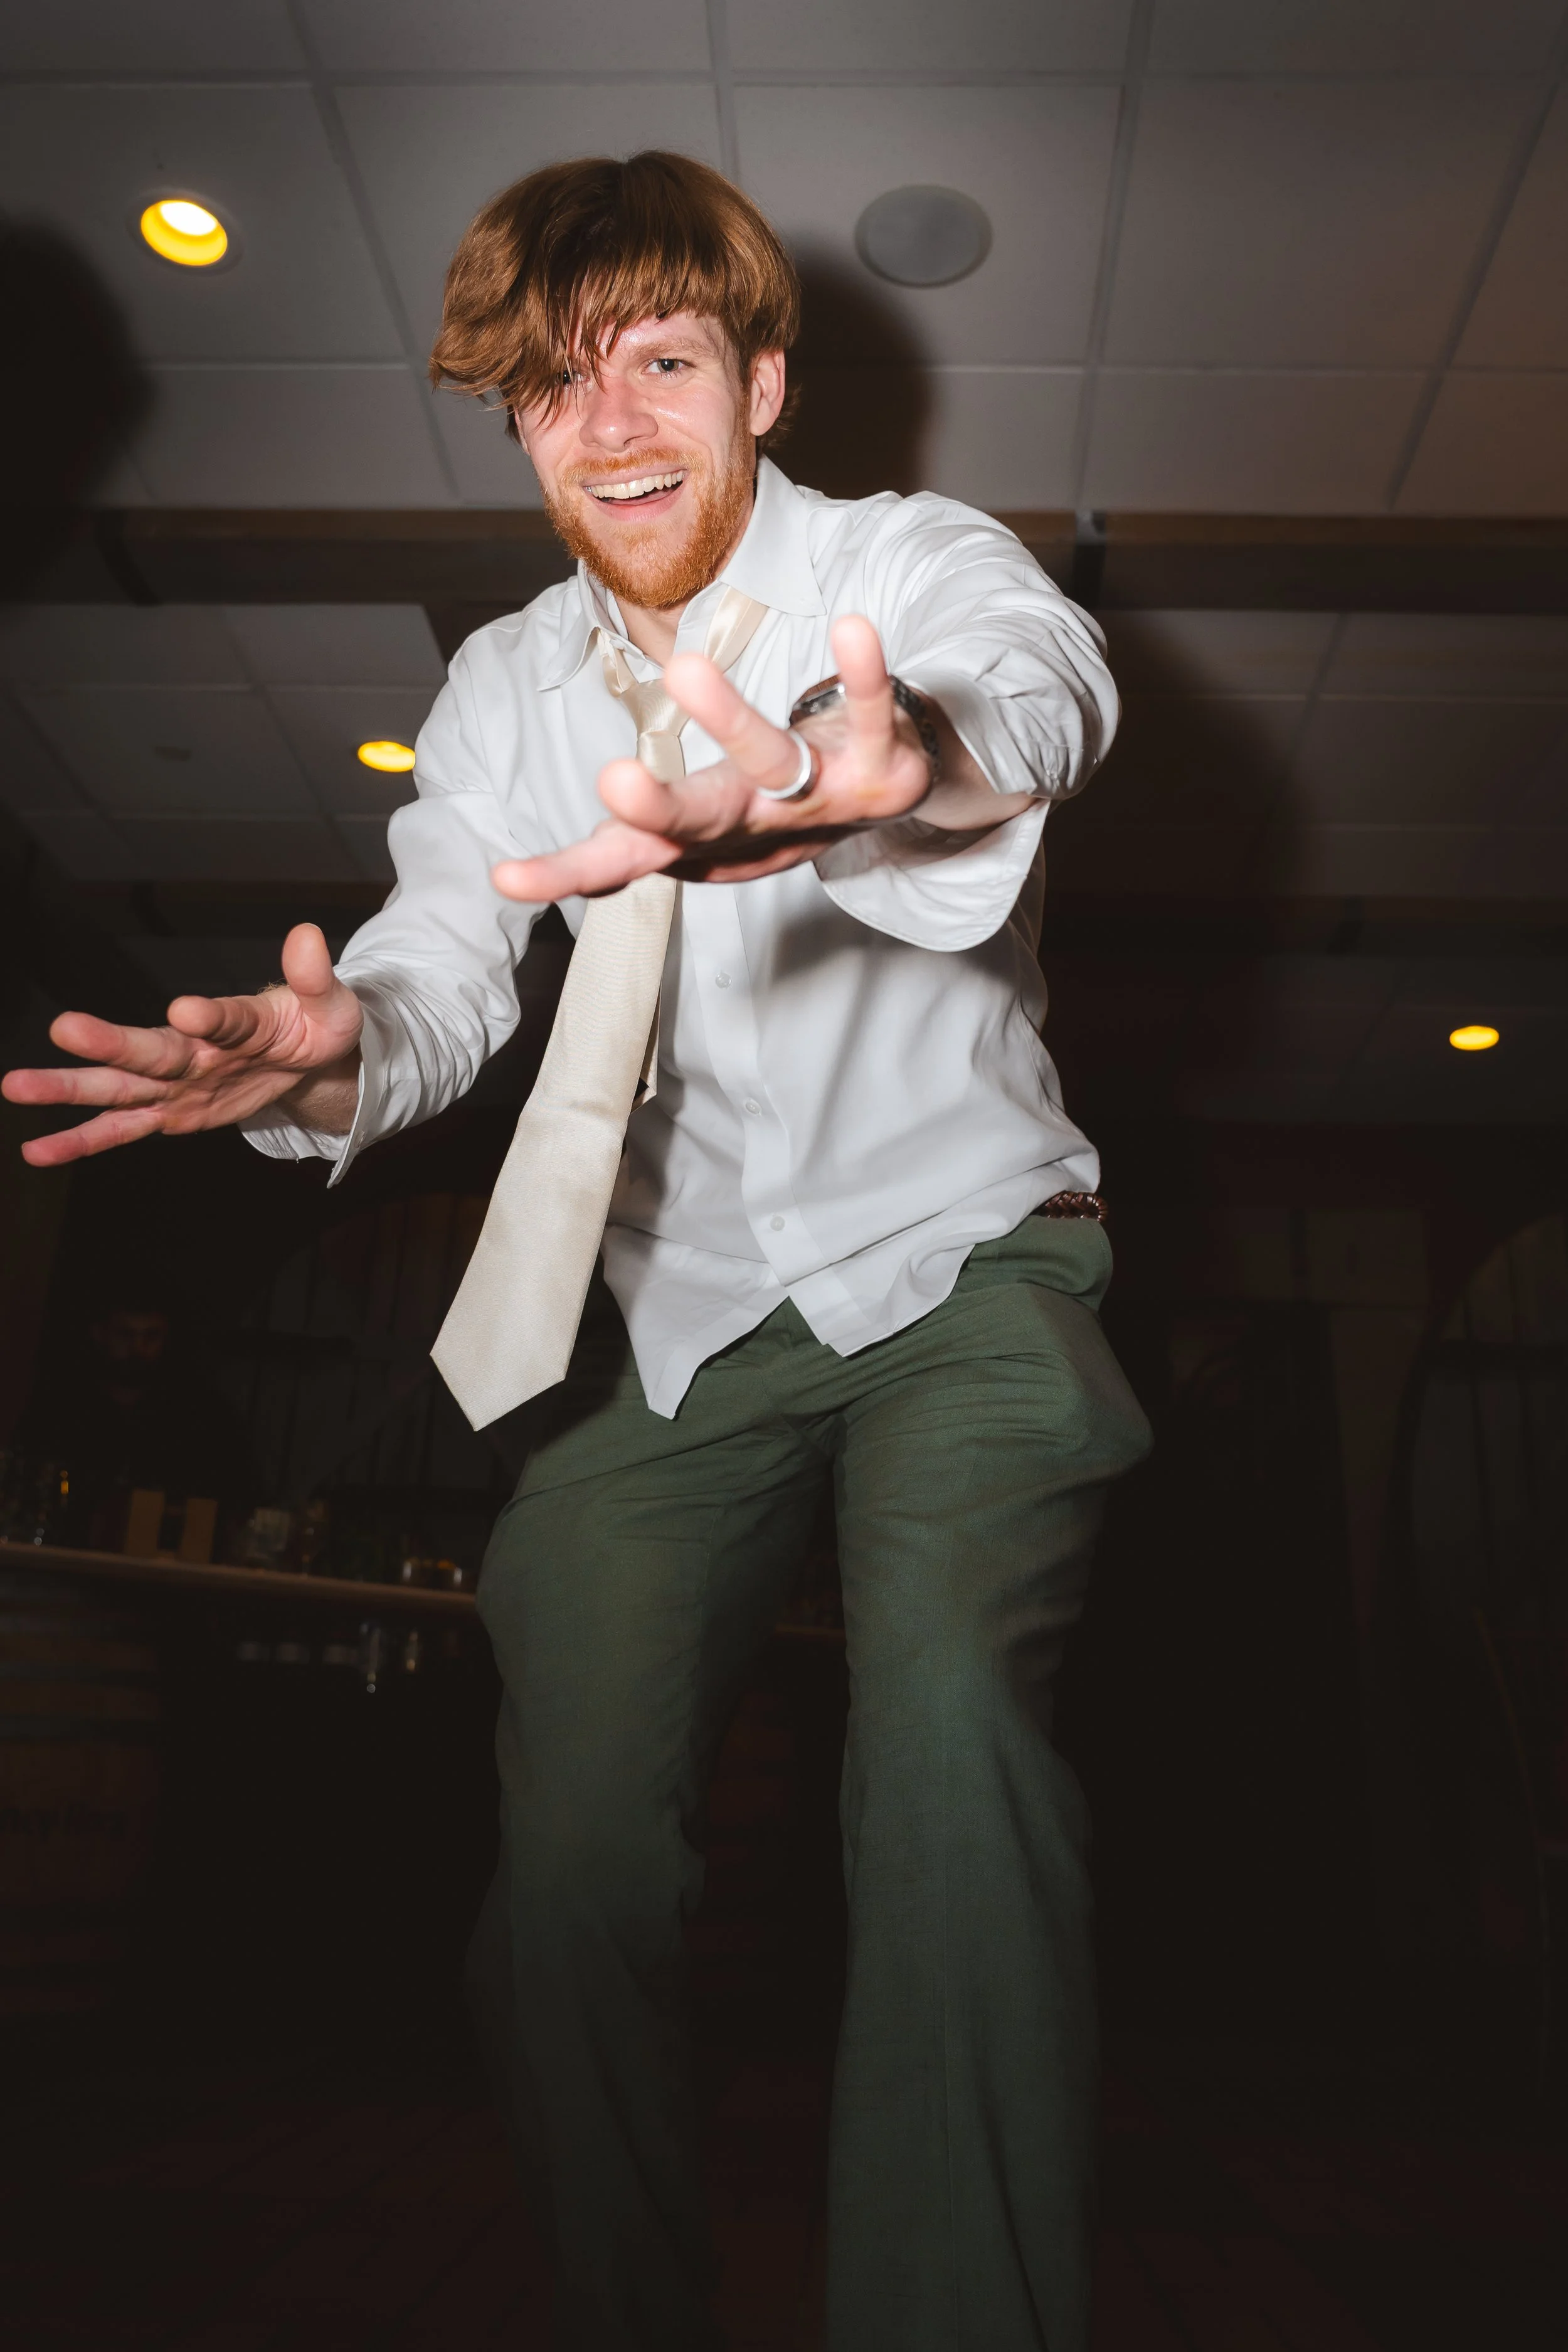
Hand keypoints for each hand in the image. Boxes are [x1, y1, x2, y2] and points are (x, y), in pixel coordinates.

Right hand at [2, 923, 363, 1166]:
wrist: (304, 1057)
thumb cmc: (312, 1025)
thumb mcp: (329, 1008)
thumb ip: (314, 979)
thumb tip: (308, 934)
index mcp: (236, 1020)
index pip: (224, 1017)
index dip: (210, 1016)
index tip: (188, 1010)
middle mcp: (194, 1048)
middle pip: (151, 1049)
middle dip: (109, 1042)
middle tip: (64, 1026)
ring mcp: (177, 1082)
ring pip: (120, 1088)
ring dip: (71, 1089)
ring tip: (17, 1086)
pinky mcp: (171, 1114)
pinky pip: (122, 1130)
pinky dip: (82, 1141)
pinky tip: (38, 1150)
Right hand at [492, 614, 935, 901]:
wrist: (893, 802)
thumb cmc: (778, 803)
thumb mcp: (699, 824)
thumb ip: (632, 830)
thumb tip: (515, 861)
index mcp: (702, 838)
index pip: (625, 859)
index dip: (569, 873)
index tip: (506, 877)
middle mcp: (757, 824)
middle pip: (700, 819)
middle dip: (658, 805)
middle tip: (616, 784)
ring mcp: (821, 797)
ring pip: (770, 761)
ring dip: (731, 719)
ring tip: (684, 668)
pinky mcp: (881, 764)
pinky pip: (872, 710)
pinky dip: (863, 673)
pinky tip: (852, 627)